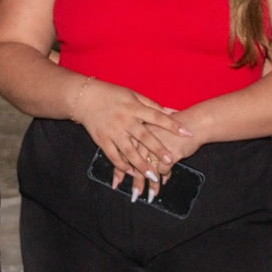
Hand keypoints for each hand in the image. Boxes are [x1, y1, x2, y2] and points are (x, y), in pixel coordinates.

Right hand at [72, 81, 191, 201]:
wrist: (85, 98)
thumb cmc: (112, 95)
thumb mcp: (133, 95)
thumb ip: (153, 106)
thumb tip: (174, 112)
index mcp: (134, 107)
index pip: (157, 116)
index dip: (172, 125)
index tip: (186, 133)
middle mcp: (125, 120)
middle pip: (144, 137)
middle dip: (158, 150)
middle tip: (170, 161)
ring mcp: (113, 131)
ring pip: (129, 151)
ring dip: (141, 164)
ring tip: (153, 176)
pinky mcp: (102, 140)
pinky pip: (113, 155)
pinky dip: (122, 165)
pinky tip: (131, 173)